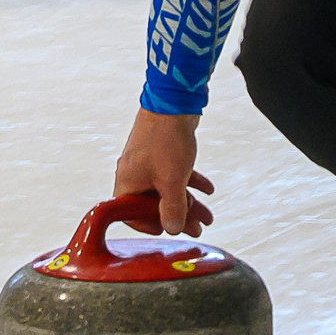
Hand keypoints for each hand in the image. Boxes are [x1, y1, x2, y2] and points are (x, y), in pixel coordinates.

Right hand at [114, 109, 214, 236]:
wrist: (174, 104)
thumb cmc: (165, 141)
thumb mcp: (171, 182)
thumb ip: (173, 209)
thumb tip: (172, 229)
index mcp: (128, 184)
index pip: (132, 215)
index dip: (151, 226)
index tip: (170, 230)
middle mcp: (134, 175)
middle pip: (155, 205)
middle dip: (179, 218)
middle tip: (198, 228)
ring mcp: (148, 163)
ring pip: (167, 191)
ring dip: (189, 203)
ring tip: (208, 216)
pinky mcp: (161, 154)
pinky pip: (174, 175)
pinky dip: (190, 183)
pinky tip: (208, 189)